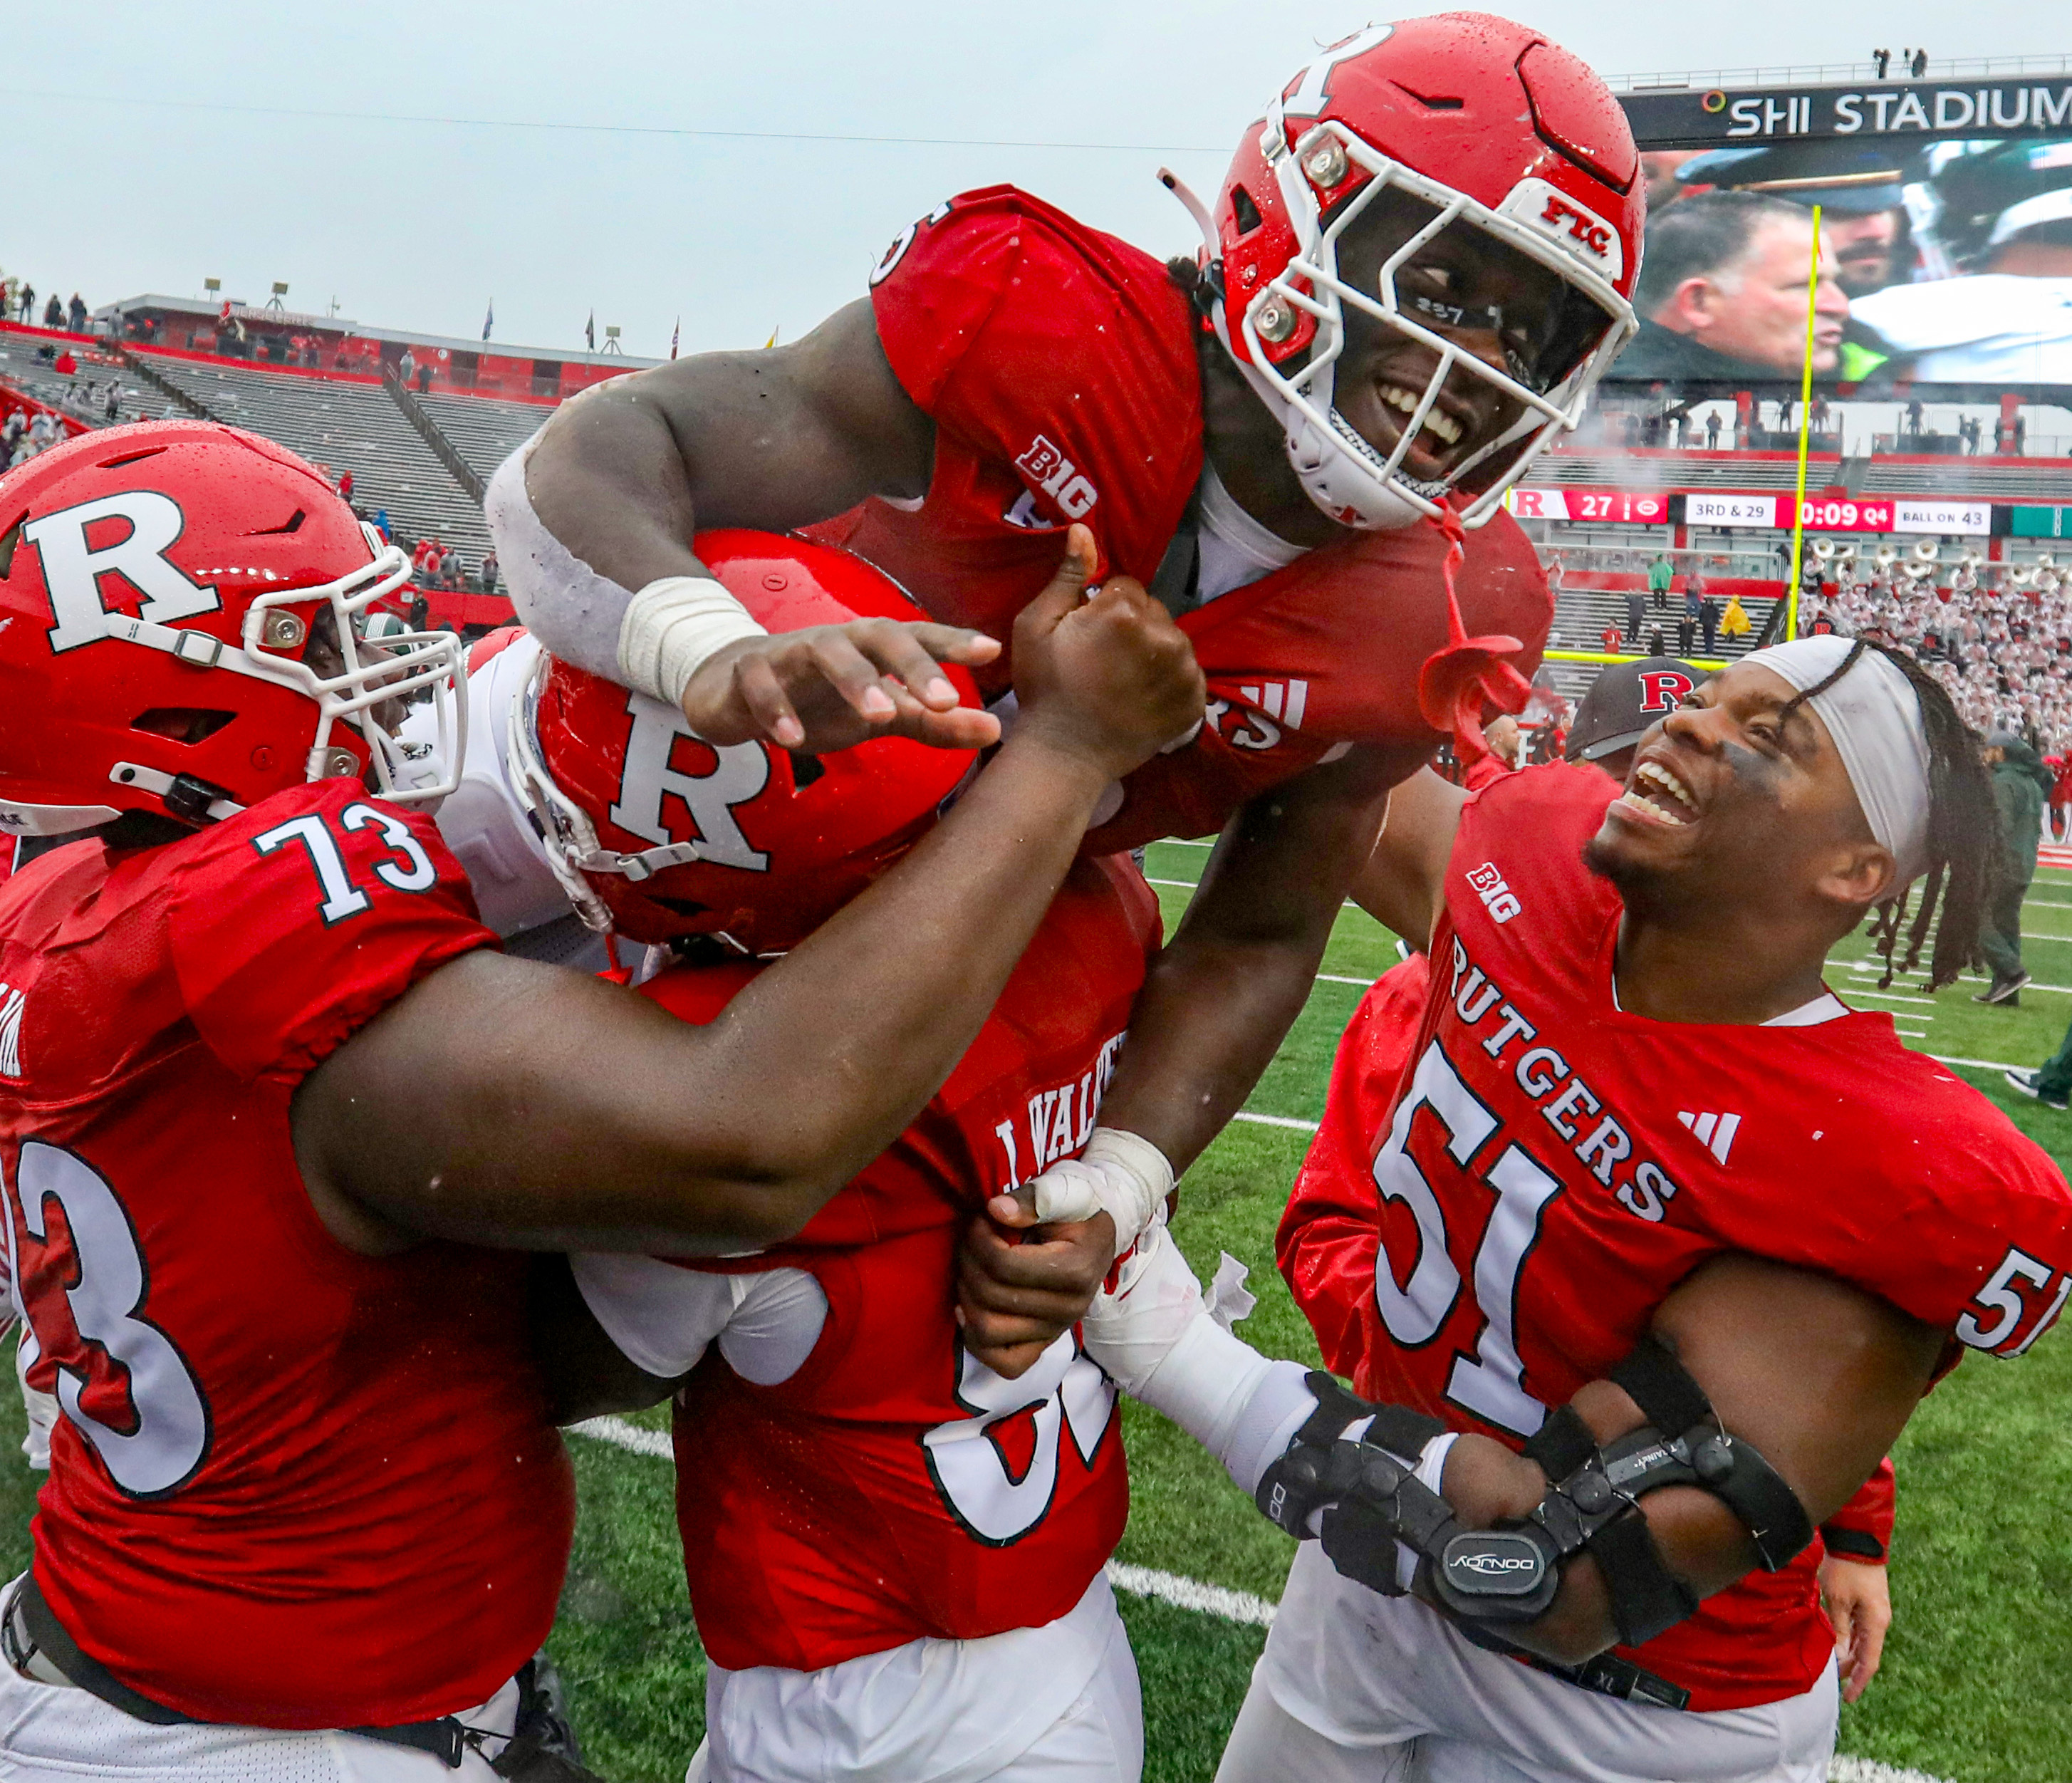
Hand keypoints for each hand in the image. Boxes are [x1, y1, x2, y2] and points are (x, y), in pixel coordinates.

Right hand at [681, 619, 1002, 752]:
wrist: (733, 690)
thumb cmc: (820, 698)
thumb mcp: (882, 714)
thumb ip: (934, 723)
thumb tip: (995, 730)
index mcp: (873, 648)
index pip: (919, 637)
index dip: (953, 642)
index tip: (991, 651)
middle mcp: (838, 640)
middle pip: (879, 635)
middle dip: (913, 663)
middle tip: (943, 700)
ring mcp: (791, 651)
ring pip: (824, 651)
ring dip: (854, 679)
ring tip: (881, 715)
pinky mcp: (748, 671)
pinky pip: (762, 683)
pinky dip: (777, 708)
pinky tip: (792, 740)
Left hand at [955, 1187, 1116, 1379]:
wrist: (1103, 1230)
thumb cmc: (1081, 1207)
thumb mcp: (1064, 1190)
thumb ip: (1032, 1199)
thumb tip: (995, 1210)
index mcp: (1076, 1270)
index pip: (1005, 1265)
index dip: (979, 1239)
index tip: (979, 1218)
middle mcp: (1069, 1308)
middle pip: (992, 1296)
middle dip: (968, 1261)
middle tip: (968, 1237)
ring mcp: (1056, 1330)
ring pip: (989, 1331)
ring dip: (966, 1296)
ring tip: (968, 1267)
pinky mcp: (1045, 1343)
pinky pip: (1006, 1364)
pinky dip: (978, 1342)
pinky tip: (967, 1310)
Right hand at [1009, 525, 1204, 781]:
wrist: (1064, 755)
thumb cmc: (1044, 688)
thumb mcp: (1036, 626)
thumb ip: (1067, 576)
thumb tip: (1084, 529)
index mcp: (1125, 611)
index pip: (1126, 588)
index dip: (1103, 609)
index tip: (1087, 637)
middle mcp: (1165, 635)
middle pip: (1154, 612)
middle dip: (1133, 627)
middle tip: (1105, 661)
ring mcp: (1185, 670)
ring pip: (1173, 641)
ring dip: (1154, 653)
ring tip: (1125, 682)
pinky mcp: (1195, 701)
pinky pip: (1188, 674)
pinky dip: (1170, 682)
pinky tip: (1144, 698)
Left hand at [1819, 1554, 1891, 1703]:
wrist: (1857, 1540)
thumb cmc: (1846, 1569)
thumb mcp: (1838, 1600)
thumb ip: (1840, 1629)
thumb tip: (1839, 1655)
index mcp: (1876, 1624)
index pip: (1869, 1662)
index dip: (1858, 1681)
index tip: (1848, 1698)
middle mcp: (1880, 1621)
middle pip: (1866, 1653)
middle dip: (1850, 1669)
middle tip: (1831, 1680)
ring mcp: (1876, 1612)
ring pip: (1862, 1641)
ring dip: (1849, 1654)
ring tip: (1831, 1664)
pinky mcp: (1869, 1603)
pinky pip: (1860, 1628)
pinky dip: (1849, 1639)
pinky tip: (1836, 1643)